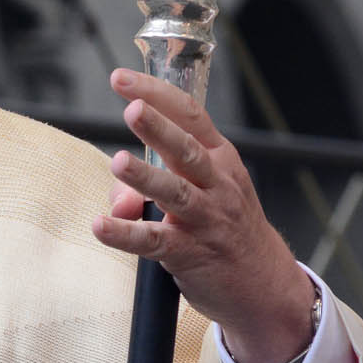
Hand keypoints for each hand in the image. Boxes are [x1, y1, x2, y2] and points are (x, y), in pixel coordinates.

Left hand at [89, 69, 316, 362]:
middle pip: (186, 150)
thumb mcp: (199, 194)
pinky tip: (100, 226)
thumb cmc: (223, 227)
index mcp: (219, 158)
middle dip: (158, 127)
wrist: (263, 284)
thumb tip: (118, 198)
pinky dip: (125, 234)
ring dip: (145, 177)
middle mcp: (216, 184)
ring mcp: (206, 219)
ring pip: (175, 193)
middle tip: (132, 109)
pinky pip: (154, 241)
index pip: (189, 115)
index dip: (155, 94)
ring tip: (119, 162)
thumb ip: (148, 185)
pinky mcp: (190, 253)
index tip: (121, 78)